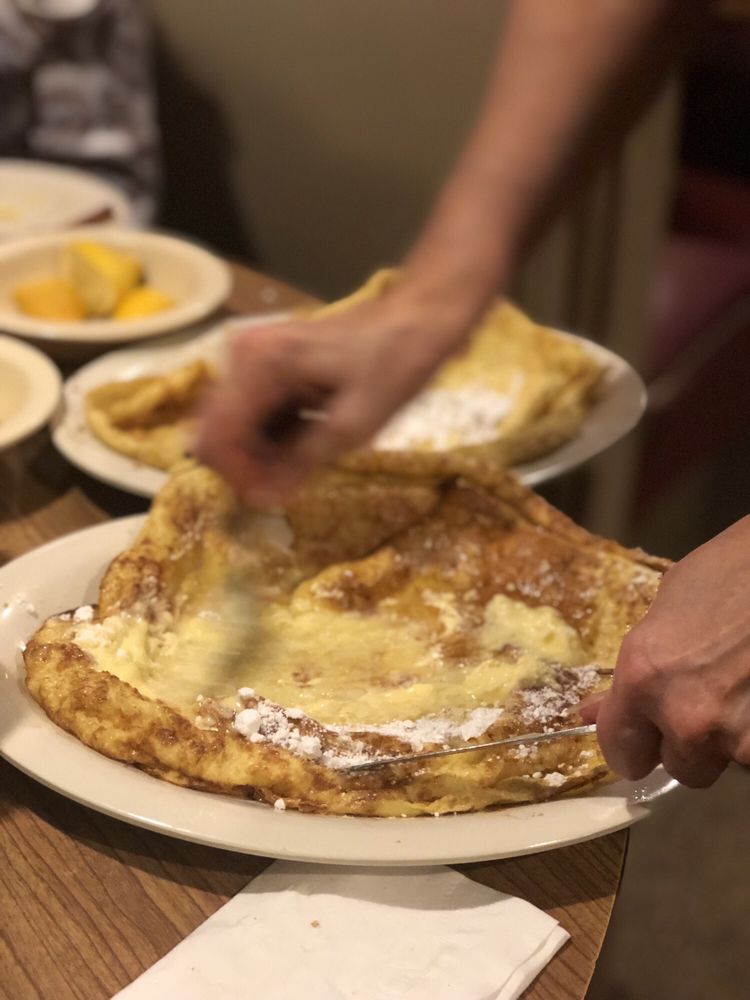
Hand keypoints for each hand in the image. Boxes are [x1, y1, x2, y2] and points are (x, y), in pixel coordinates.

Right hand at [196, 292, 469, 504]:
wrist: (416, 319)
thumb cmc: (394, 364)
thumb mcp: (353, 425)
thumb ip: (302, 463)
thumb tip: (263, 498)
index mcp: (260, 364)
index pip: (217, 435)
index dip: (236, 475)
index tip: (267, 498)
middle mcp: (243, 355)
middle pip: (217, 430)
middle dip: (247, 465)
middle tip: (285, 486)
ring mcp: (251, 356)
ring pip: (232, 424)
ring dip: (259, 452)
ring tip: (301, 467)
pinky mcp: (265, 362)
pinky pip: (252, 411)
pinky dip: (271, 435)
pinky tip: (305, 443)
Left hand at [581, 515, 749, 787]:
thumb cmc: (728, 571)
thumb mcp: (662, 612)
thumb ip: (631, 672)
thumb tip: (597, 710)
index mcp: (643, 678)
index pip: (621, 752)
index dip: (630, 746)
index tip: (639, 740)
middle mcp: (685, 715)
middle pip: (679, 768)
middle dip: (686, 743)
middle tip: (700, 704)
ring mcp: (738, 734)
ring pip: (725, 764)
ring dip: (727, 740)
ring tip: (737, 690)